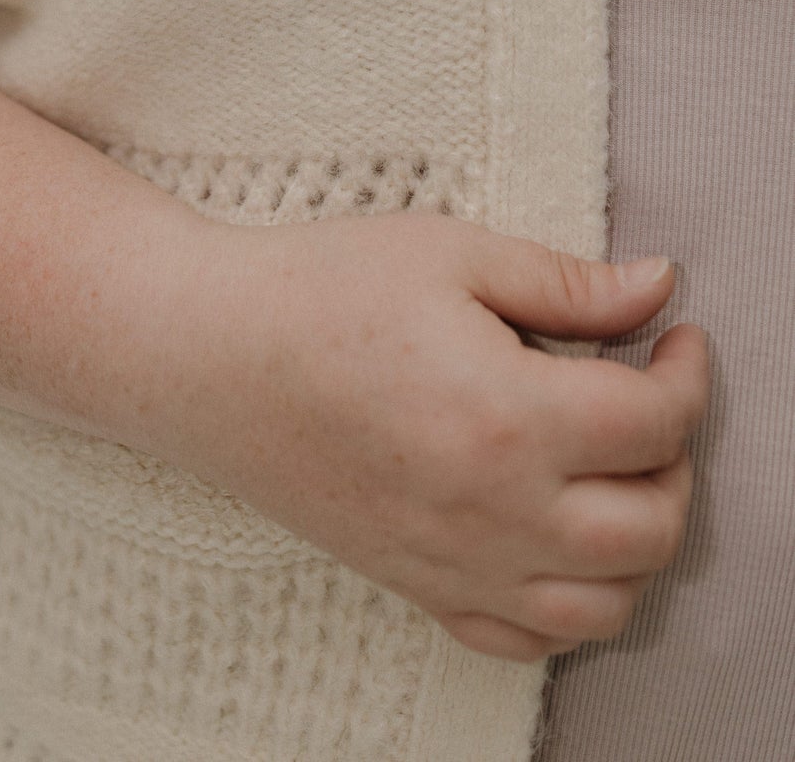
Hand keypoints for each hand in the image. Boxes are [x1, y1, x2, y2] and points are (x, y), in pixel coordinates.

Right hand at [155, 209, 709, 661]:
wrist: (206, 352)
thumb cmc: (318, 288)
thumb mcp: (448, 252)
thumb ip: (564, 282)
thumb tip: (657, 287)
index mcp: (509, 414)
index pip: (655, 421)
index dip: (685, 371)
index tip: (674, 334)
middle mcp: (493, 510)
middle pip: (650, 525)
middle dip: (674, 459)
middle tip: (645, 397)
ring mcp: (454, 562)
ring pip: (604, 604)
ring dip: (636, 542)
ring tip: (612, 470)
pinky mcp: (415, 585)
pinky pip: (525, 640)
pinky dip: (569, 606)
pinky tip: (555, 538)